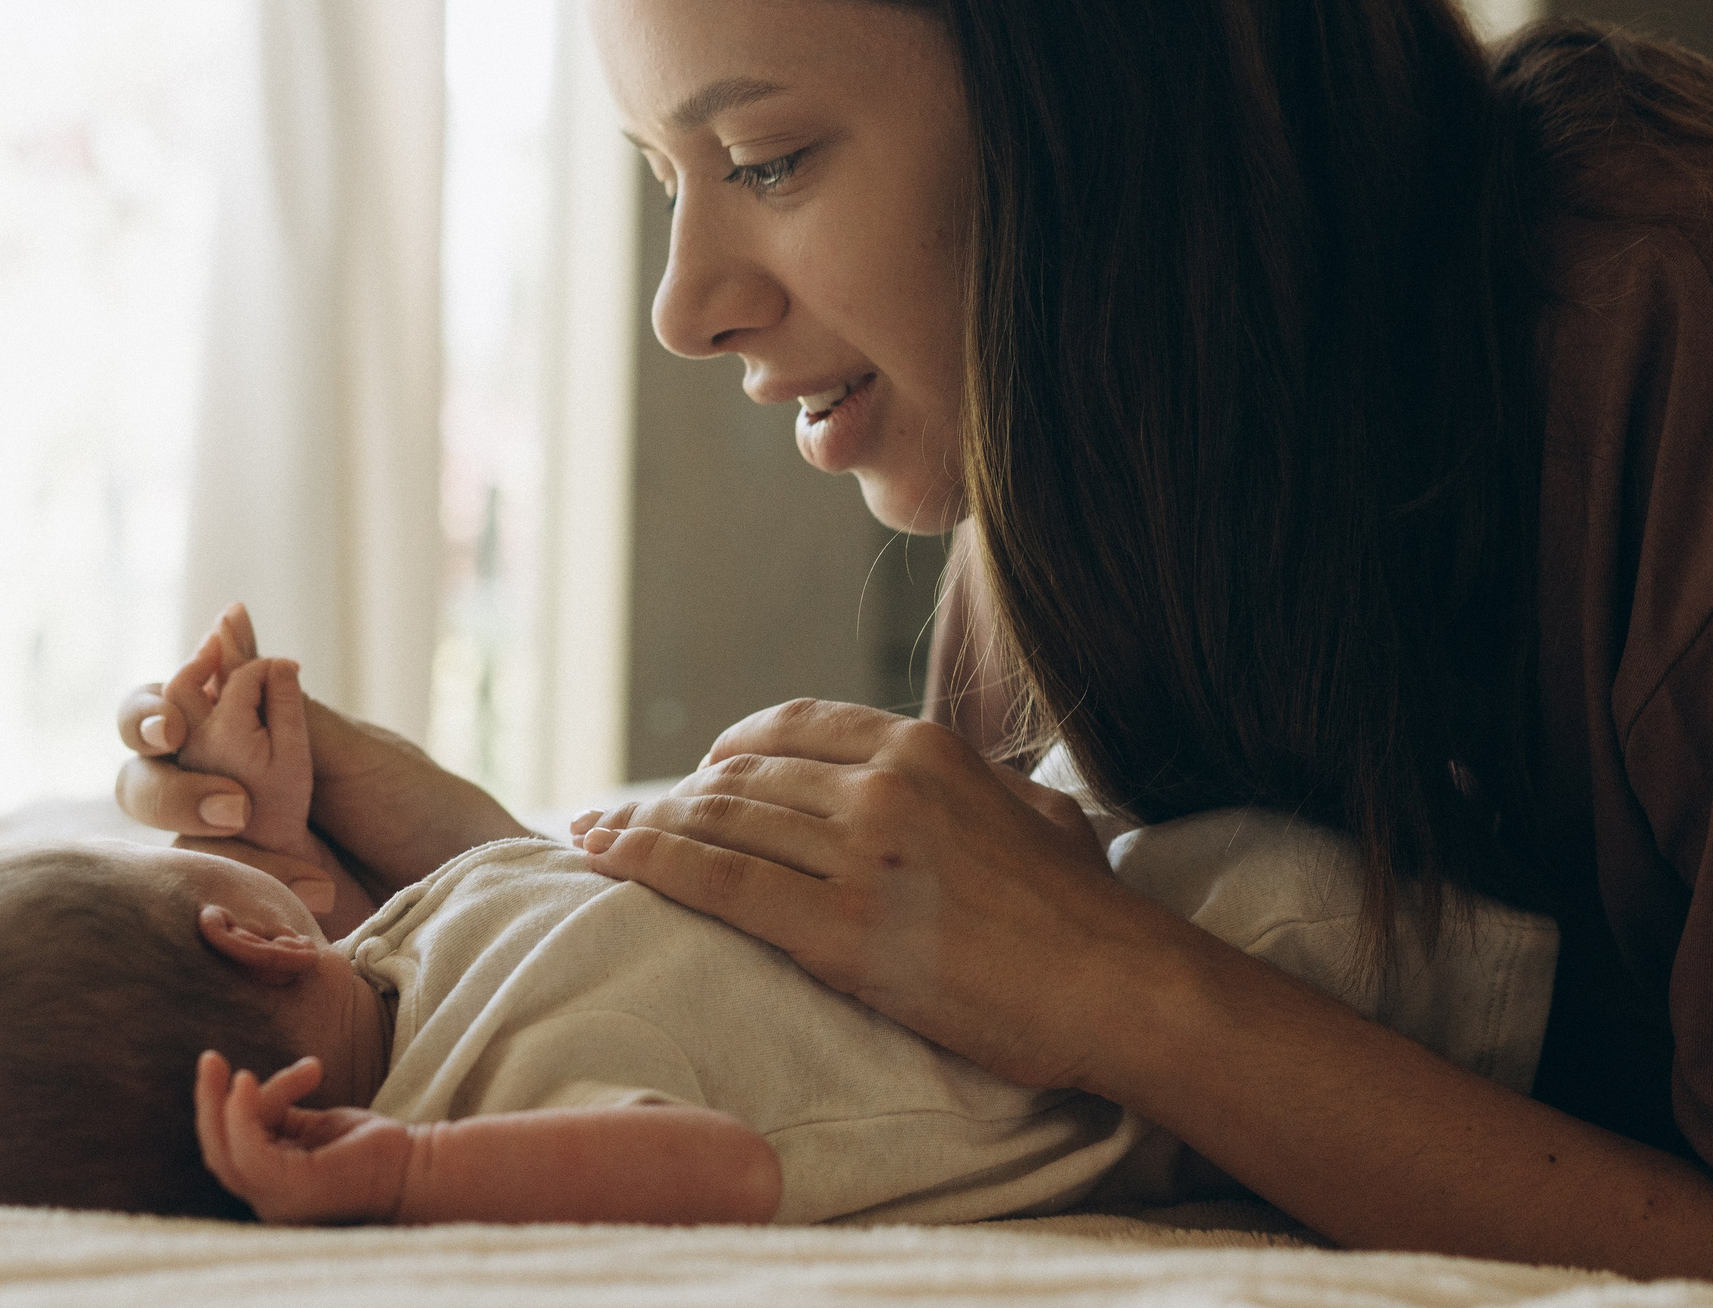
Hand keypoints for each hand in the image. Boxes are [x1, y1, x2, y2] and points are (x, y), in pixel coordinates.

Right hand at [117, 605, 530, 888]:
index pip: (161, 712)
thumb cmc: (418, 805)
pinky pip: (212, 904)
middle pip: (142, 784)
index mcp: (243, 736)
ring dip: (228, 855)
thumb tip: (228, 623)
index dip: (146, 713)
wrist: (467, 886)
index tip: (171, 726)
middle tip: (234, 808)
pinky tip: (317, 893)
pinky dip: (257, 894)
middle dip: (169, 793)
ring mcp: (231, 856)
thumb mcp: (355, 751)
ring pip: (167, 852)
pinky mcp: (248, 911)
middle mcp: (222, 792)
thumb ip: (284, 706)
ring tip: (312, 871)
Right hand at [194, 1051, 413, 1224]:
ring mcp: (279, 1200)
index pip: (234, 1149)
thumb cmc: (372, 1147)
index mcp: (273, 1189)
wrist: (418, 1164)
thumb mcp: (314, 1126)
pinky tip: (246, 1083)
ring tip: (223, 1065)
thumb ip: (281, 1118)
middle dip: (208, 1104)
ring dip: (218, 1105)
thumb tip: (247, 1089)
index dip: (230, 1109)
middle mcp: (270, 1202)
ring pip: (226, 1152)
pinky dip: (242, 1117)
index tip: (247, 1070)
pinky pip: (251, 1152)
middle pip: (218, 1154)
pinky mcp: (294, 1187)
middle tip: (209, 1059)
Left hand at [571, 699, 1148, 1091]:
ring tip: (595, 837)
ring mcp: (858, 855)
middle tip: (625, 817)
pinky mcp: (839, 930)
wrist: (1117, 986)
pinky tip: (604, 859)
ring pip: (717, 822)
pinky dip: (647, 863)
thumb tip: (950, 778)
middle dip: (673, 797)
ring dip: (642, 826)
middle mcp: (882, 786)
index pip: (790, 726)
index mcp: (922, 748)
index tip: (698, 774)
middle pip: (740, 776)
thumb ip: (974, 781)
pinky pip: (716, 882)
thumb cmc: (1086, 912)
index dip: (728, 749)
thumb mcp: (1035, 807)